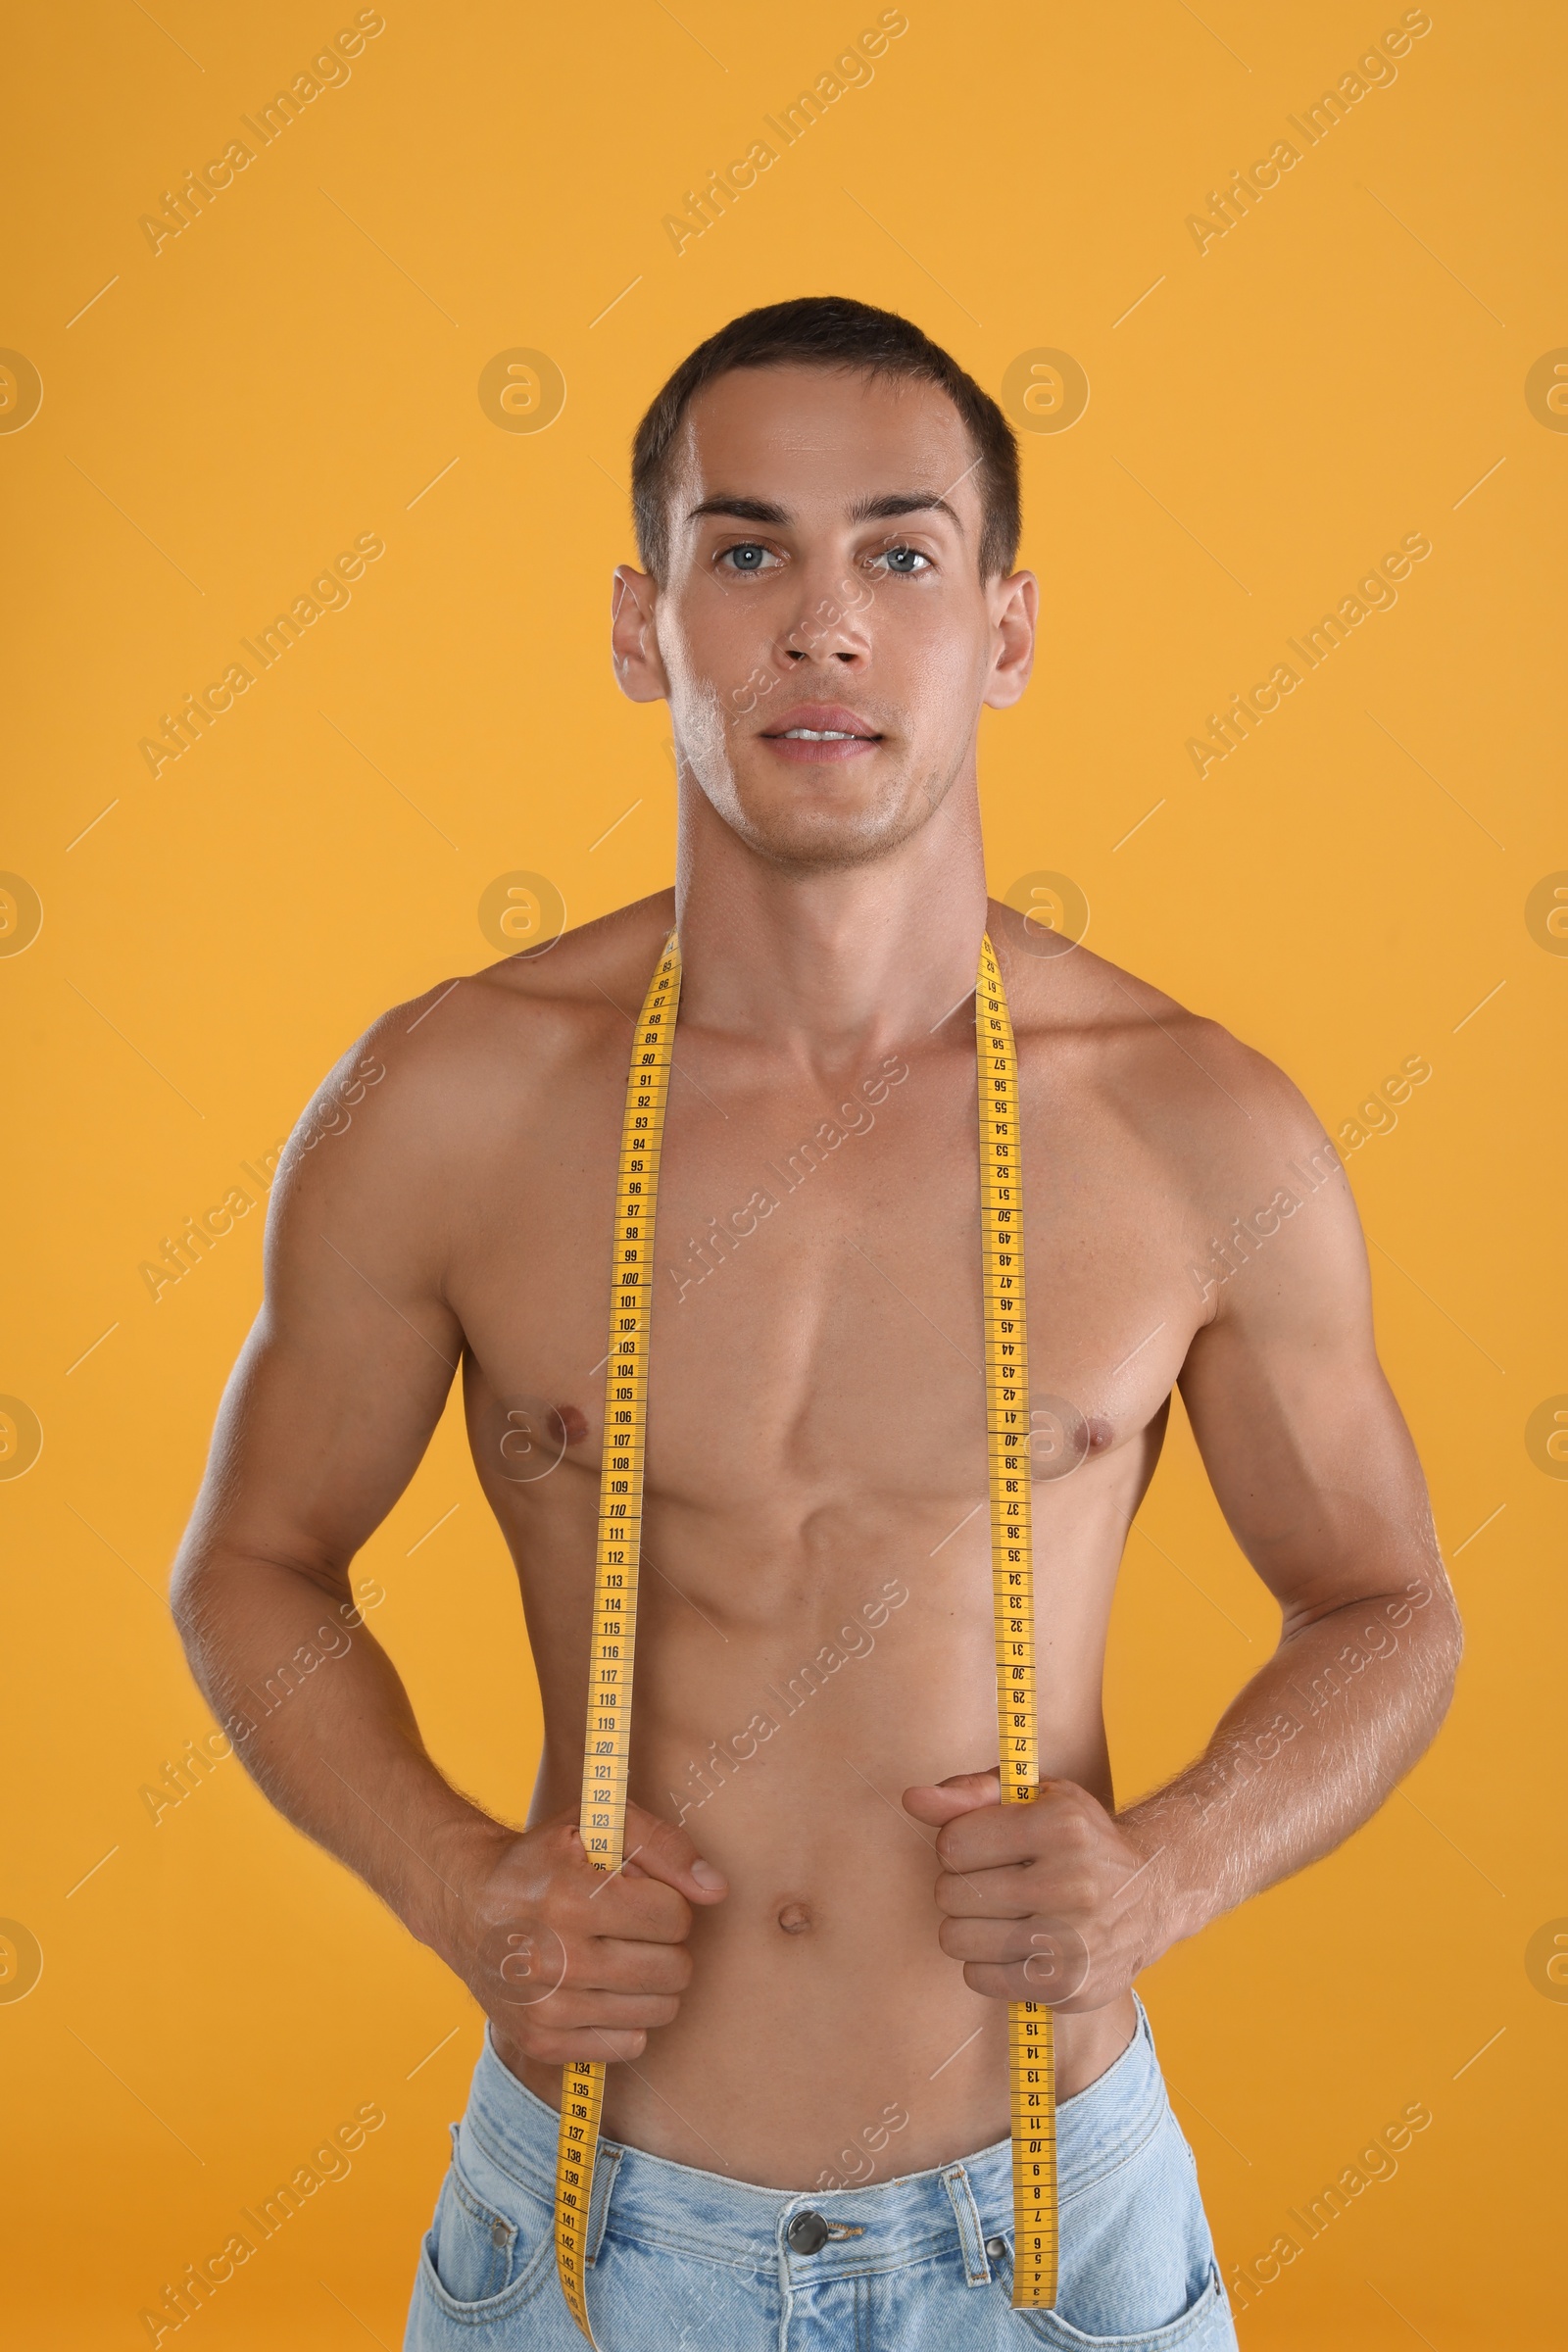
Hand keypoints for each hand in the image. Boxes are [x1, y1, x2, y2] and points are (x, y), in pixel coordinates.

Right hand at [436, 1802, 727, 2063]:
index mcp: (571, 1899)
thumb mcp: (597, 1826)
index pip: (674, 1918)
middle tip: (634, 1929)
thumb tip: (716, 1890)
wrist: (465, 1901)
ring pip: (658, 2011)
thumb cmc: (543, 1859)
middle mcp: (555, 1959)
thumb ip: (666, 1846)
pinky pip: (629, 2045)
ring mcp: (547, 2008)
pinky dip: (627, 2018)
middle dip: (667, 1944)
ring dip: (652, 1982)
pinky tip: (601, 1988)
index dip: (667, 1902)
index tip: (640, 1896)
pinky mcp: (542, 2042)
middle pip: (673, 1970)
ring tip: (620, 1955)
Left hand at [902, 1767, 1164, 2011]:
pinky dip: (987, 1964)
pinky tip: (1017, 1945)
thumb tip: (912, 1799)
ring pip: (957, 1940)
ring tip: (1003, 1914)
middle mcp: (1071, 1884)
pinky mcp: (1068, 1987)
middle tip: (996, 1882)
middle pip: (951, 1895)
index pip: (953, 1845)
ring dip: (969, 1927)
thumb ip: (970, 1794)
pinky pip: (979, 1979)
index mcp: (1061, 1827)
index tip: (985, 1846)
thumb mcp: (1035, 1797)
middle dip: (961, 1886)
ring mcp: (1072, 1942)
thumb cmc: (1077, 1838)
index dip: (957, 1845)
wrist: (1152, 1893)